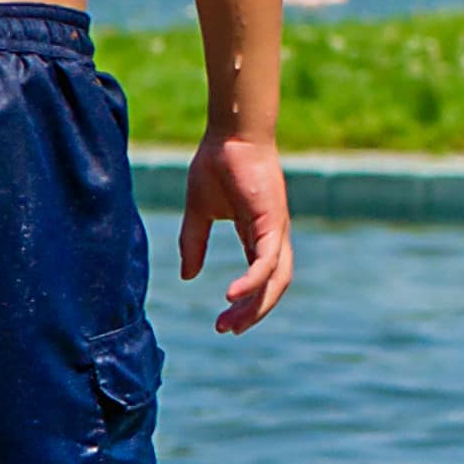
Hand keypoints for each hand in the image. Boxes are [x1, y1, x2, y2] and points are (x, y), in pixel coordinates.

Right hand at [180, 126, 293, 331]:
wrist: (230, 134)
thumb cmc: (217, 165)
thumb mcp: (199, 212)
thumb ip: (194, 243)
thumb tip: (188, 276)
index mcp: (257, 236)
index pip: (260, 279)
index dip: (245, 304)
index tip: (223, 323)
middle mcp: (272, 237)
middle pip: (272, 287)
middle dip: (251, 313)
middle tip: (226, 330)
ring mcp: (276, 229)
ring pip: (275, 279)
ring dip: (254, 305)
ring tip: (230, 322)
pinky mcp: (272, 219)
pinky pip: (267, 259)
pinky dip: (253, 280)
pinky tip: (232, 295)